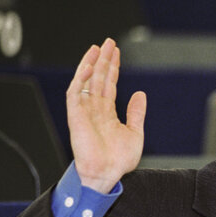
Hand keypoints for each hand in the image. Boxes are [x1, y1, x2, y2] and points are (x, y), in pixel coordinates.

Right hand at [66, 38, 146, 192]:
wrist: (106, 174)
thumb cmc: (118, 160)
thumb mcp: (135, 133)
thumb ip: (136, 113)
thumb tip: (140, 94)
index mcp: (107, 113)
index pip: (109, 84)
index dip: (112, 68)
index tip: (116, 53)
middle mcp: (94, 109)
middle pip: (98, 78)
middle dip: (103, 59)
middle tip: (108, 42)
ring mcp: (84, 111)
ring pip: (86, 81)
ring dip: (91, 63)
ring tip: (98, 47)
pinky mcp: (75, 116)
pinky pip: (75, 93)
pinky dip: (81, 79)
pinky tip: (90, 66)